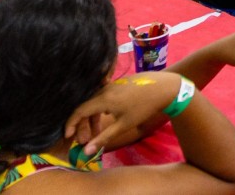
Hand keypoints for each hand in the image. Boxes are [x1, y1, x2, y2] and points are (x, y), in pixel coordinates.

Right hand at [65, 72, 179, 153]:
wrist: (165, 88)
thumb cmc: (144, 107)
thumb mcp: (124, 125)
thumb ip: (103, 137)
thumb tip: (86, 151)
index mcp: (103, 98)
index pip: (79, 111)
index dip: (71, 124)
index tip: (68, 136)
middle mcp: (105, 89)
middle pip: (86, 106)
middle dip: (83, 124)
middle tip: (85, 140)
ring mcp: (113, 84)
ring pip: (95, 101)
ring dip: (93, 117)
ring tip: (97, 132)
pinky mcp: (120, 83)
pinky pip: (104, 96)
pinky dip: (101, 108)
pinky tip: (107, 116)